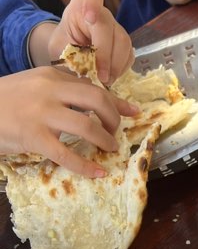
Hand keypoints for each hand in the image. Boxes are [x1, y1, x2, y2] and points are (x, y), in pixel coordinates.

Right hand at [0, 68, 137, 178]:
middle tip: (116, 133)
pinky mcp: (34, 138)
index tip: (133, 112)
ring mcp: (42, 114)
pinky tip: (97, 173)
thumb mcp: (34, 86)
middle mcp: (50, 91)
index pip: (93, 87)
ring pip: (87, 127)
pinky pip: (67, 155)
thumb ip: (61, 90)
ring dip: (105, 140)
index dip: (117, 102)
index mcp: (52, 76)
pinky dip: (86, 166)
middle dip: (114, 119)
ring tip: (109, 149)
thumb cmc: (6, 101)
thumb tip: (95, 100)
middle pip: (97, 101)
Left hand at [44, 0, 134, 84]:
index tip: (89, 18)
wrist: (68, 54)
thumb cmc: (62, 48)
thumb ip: (71, 54)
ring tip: (105, 81)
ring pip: (124, 42)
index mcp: (80, 6)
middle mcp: (102, 13)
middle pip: (110, 27)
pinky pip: (129, 55)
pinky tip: (111, 77)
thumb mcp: (59, 49)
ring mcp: (116, 28)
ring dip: (116, 65)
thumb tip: (87, 71)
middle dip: (106, 53)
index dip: (93, 0)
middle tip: (101, 76)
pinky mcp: (124, 44)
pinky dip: (122, 68)